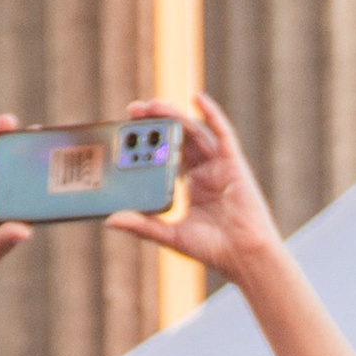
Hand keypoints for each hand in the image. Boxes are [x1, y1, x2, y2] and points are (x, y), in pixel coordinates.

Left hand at [105, 91, 285, 283]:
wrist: (244, 257)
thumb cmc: (214, 250)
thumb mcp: (171, 236)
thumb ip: (143, 226)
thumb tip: (111, 221)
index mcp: (191, 186)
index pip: (165, 156)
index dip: (147, 142)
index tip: (125, 130)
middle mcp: (205, 171)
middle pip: (177, 138)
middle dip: (156, 122)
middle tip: (133, 110)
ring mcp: (219, 165)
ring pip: (194, 132)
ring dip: (174, 115)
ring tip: (152, 105)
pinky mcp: (234, 163)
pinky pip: (222, 133)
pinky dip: (212, 113)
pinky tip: (196, 97)